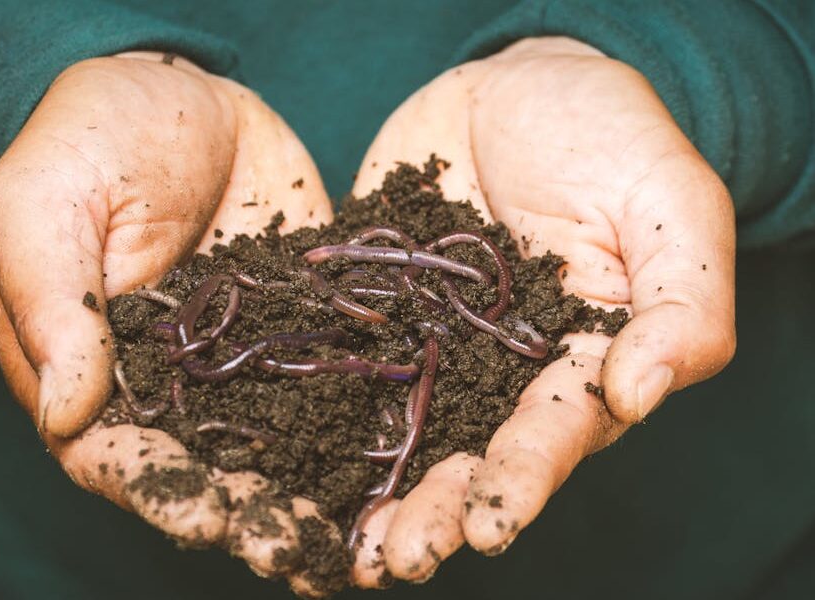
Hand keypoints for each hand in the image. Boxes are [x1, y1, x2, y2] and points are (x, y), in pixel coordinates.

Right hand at [0, 52, 339, 595]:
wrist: (176, 92)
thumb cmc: (84, 140)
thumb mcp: (42, 208)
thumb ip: (54, 307)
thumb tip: (68, 412)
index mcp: (97, 372)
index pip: (119, 454)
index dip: (160, 492)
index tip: (204, 516)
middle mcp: (176, 383)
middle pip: (210, 466)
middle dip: (253, 513)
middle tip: (300, 552)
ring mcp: (247, 357)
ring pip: (280, 438)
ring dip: (316, 490)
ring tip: (363, 538)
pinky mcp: (304, 322)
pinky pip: (335, 373)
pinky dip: (365, 417)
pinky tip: (406, 452)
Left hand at [349, 37, 735, 584]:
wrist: (514, 86)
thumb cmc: (609, 136)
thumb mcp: (669, 204)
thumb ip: (682, 302)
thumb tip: (640, 393)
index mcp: (579, 361)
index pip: (555, 432)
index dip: (523, 479)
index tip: (489, 525)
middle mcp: (501, 373)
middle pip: (468, 453)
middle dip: (435, 510)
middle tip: (396, 559)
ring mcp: (431, 347)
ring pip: (400, 430)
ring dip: (371, 490)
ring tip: (339, 547)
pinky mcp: (375, 313)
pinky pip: (341, 362)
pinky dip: (310, 409)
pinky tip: (276, 453)